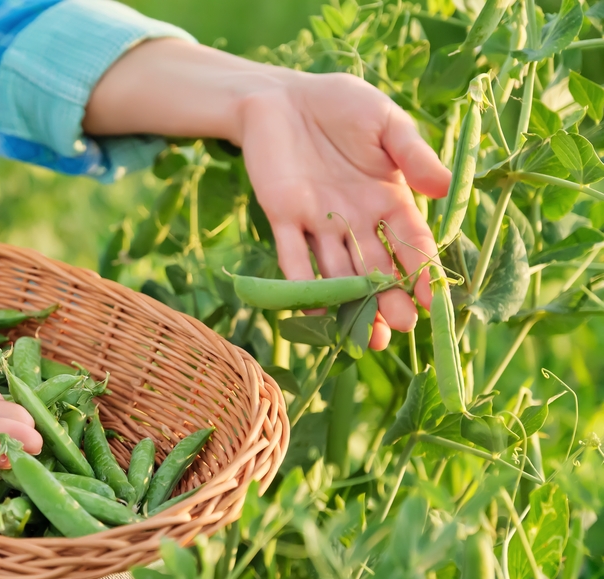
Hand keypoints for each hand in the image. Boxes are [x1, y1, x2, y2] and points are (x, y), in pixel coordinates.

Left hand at [238, 70, 450, 348]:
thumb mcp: (385, 122)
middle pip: (375, 267)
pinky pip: (292, 257)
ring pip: (337, 271)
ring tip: (367, 337)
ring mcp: (318, 222)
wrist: (281, 95)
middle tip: (400, 330)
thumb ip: (412, 153)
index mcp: (387, 197)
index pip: (410, 241)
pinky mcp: (282, 217)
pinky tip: (315, 314)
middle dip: (388, 299)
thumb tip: (443, 188)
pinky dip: (301, 285)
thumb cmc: (340, 104)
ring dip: (351, 304)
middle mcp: (355, 219)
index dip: (422, 270)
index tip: (432, 300)